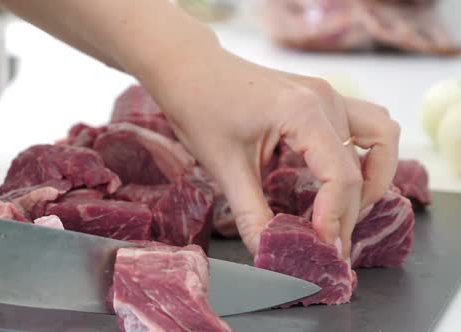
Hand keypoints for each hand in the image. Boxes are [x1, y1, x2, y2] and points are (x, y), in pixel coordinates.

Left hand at [144, 48, 399, 257]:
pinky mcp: (321, 97)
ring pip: (381, 138)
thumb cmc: (201, 108)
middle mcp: (325, 99)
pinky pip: (367, 124)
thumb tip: (268, 253)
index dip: (336, 219)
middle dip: (350, 212)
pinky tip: (342, 177)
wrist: (190, 69)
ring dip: (373, 178)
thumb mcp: (224, 167)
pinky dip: (366, 154)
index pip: (341, 176)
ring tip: (346, 210)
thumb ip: (251, 213)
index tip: (322, 248)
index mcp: (303, 113)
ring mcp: (327, 94)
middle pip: (360, 166)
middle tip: (329, 244)